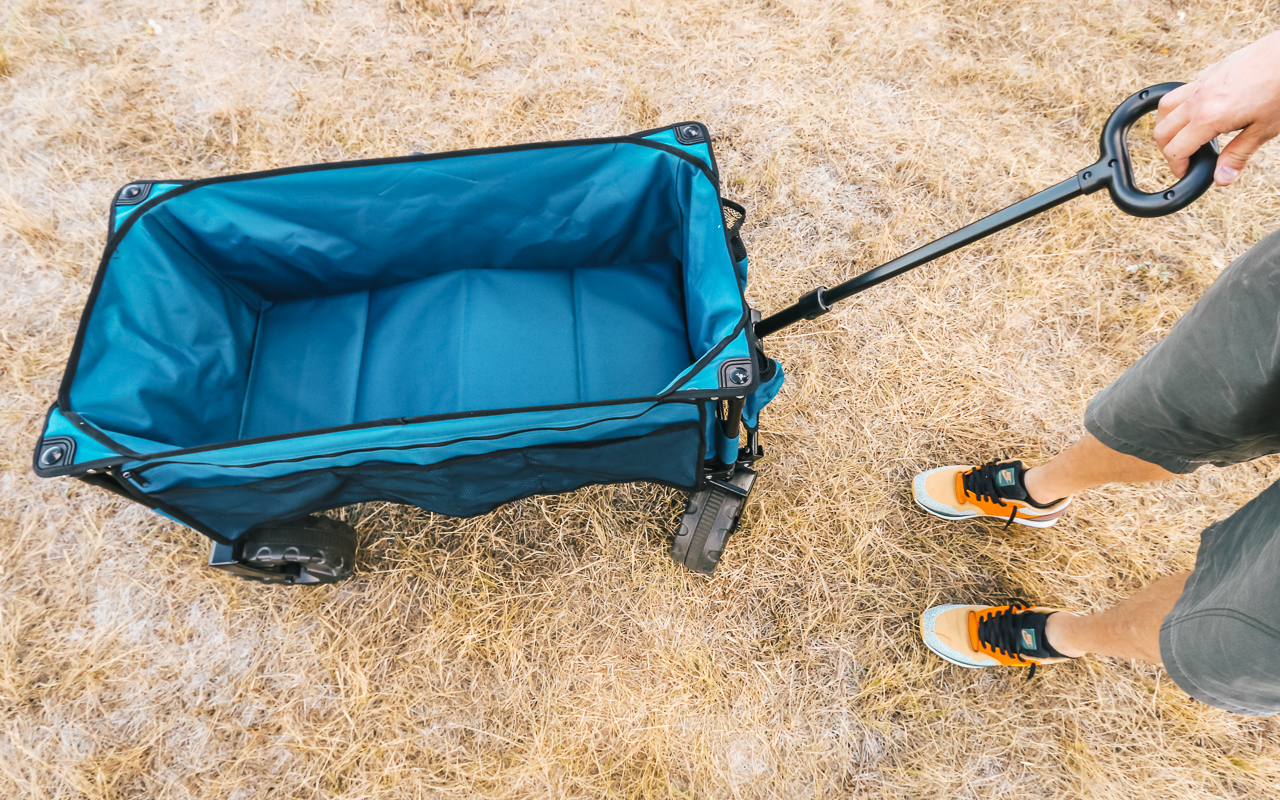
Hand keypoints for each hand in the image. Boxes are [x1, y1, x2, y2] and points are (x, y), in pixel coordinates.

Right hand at [1154, 30, 1279, 185]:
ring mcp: (1202, 81)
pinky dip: (1182, 104)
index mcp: (1208, 117)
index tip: (1184, 171)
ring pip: (1165, 106)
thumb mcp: (1264, 129)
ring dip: (1167, 124)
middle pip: (1162, 129)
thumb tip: (1222, 178)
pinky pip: (1183, 89)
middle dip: (1166, 149)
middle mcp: (1198, 98)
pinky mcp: (1210, 69)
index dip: (1177, 166)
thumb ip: (1238, 154)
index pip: (1175, 149)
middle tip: (1182, 158)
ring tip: (1182, 134)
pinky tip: (1200, 110)